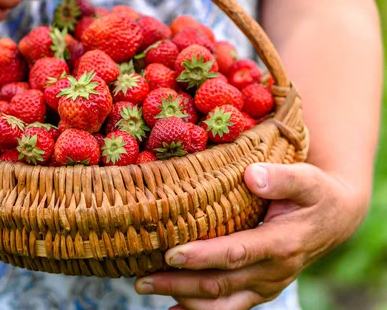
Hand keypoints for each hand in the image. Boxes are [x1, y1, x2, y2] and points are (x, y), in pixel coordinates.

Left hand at [134, 162, 368, 309]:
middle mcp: (273, 272)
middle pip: (220, 284)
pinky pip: (228, 308)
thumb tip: (252, 176)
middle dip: (179, 284)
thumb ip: (282, 178)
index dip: (204, 256)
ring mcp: (265, 285)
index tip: (171, 255)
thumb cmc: (314, 194)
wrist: (332, 219)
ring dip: (183, 299)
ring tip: (146, 288)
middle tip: (141, 279)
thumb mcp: (307, 179)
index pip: (237, 253)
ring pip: (221, 303)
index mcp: (282, 243)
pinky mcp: (258, 290)